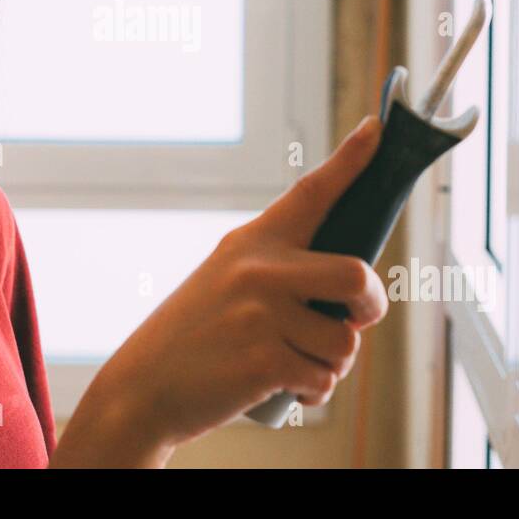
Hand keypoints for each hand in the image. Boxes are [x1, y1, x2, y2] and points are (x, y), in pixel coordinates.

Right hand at [74, 115, 389, 460]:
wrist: (141, 389)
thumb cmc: (194, 338)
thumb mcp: (225, 280)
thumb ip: (281, 272)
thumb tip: (351, 289)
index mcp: (253, 242)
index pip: (312, 192)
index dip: (351, 160)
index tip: (377, 127)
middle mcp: (259, 269)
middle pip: (357, 275)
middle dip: (371, 305)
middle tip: (357, 320)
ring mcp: (261, 314)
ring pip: (345, 341)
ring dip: (332, 363)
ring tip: (293, 363)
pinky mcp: (263, 361)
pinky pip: (323, 378)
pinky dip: (312, 391)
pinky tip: (281, 387)